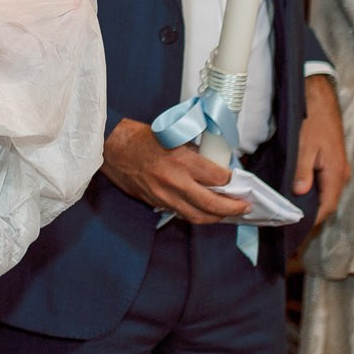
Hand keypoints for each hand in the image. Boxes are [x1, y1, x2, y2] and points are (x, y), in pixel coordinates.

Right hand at [101, 118, 248, 223]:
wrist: (109, 147)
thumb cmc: (139, 137)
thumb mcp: (173, 136)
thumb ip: (193, 153)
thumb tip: (213, 164)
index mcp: (181, 160)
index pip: (218, 177)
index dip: (231, 180)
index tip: (237, 179)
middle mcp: (175, 181)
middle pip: (212, 204)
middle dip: (232, 207)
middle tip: (244, 206)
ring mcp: (164, 195)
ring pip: (197, 216)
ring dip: (216, 217)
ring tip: (227, 213)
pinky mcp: (155, 202)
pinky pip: (182, 214)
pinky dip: (197, 215)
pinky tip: (204, 211)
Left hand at [293, 74, 349, 224]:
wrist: (320, 99)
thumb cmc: (312, 121)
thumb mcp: (303, 146)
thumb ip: (303, 171)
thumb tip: (300, 193)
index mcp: (335, 173)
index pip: (327, 206)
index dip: (313, 220)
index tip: (297, 228)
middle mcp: (340, 174)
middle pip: (327, 202)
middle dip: (311, 214)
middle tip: (290, 222)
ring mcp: (338, 168)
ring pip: (326, 193)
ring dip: (311, 202)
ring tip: (291, 210)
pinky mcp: (332, 162)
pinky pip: (324, 183)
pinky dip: (313, 191)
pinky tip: (298, 192)